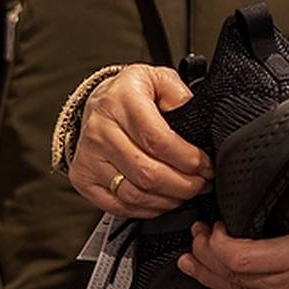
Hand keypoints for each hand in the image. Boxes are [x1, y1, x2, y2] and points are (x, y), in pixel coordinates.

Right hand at [71, 65, 209, 219]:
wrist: (97, 102)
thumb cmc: (131, 94)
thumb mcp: (158, 79)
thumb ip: (181, 98)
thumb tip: (198, 130)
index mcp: (121, 101)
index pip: (158, 141)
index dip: (188, 159)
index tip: (205, 165)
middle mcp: (100, 130)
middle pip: (148, 173)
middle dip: (184, 185)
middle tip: (201, 182)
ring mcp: (89, 157)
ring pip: (135, 194)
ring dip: (168, 200)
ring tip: (185, 191)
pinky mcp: (83, 177)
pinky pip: (119, 206)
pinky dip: (147, 209)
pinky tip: (162, 199)